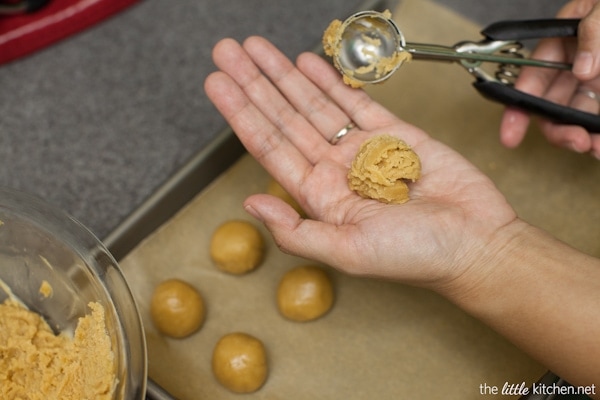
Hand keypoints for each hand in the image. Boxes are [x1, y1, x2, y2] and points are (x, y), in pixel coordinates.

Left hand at [204, 36, 516, 292]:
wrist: (476, 244)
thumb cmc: (416, 256)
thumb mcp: (348, 252)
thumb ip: (296, 232)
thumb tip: (250, 203)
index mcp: (319, 196)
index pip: (269, 146)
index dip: (241, 113)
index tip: (218, 83)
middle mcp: (334, 169)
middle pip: (284, 116)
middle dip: (254, 82)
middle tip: (227, 51)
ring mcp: (363, 148)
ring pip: (314, 102)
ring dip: (285, 74)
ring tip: (257, 47)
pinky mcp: (394, 133)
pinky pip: (355, 101)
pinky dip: (331, 81)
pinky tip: (308, 62)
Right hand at [500, 0, 599, 157]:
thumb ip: (593, 30)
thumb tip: (582, 70)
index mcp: (563, 42)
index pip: (533, 77)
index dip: (519, 106)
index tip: (511, 135)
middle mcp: (576, 66)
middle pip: (553, 106)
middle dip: (559, 130)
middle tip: (576, 141)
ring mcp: (596, 82)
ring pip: (579, 118)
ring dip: (585, 137)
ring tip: (598, 147)